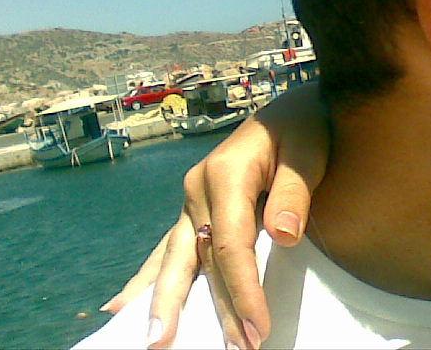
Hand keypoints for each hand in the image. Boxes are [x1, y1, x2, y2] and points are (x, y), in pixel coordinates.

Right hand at [102, 84, 330, 348]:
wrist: (293, 104)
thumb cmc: (306, 125)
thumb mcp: (309, 149)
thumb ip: (295, 189)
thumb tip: (284, 235)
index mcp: (225, 173)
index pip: (232, 245)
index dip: (244, 290)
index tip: (258, 329)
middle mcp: (198, 188)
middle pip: (200, 258)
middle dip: (209, 310)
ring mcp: (192, 198)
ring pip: (177, 257)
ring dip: (167, 302)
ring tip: (154, 342)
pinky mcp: (195, 206)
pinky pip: (170, 247)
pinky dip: (149, 278)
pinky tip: (120, 306)